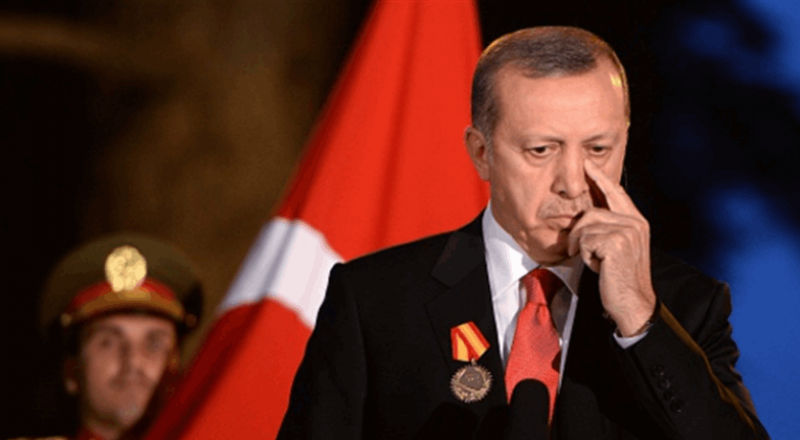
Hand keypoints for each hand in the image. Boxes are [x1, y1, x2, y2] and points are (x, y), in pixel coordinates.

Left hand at [567, 160, 655, 335]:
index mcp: (637, 221)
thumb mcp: (618, 247)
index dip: (599, 177)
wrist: (633, 303)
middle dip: (579, 232)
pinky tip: (598, 267)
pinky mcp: (616, 243)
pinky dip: (585, 256)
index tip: (587, 163)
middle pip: (592, 211)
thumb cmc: (621, 277)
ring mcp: (627, 231)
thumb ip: (609, 227)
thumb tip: (586, 214)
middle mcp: (635, 223)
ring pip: (585, 226)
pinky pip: (585, 240)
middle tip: (580, 250)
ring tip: (595, 262)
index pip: (616, 192)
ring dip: (582, 247)